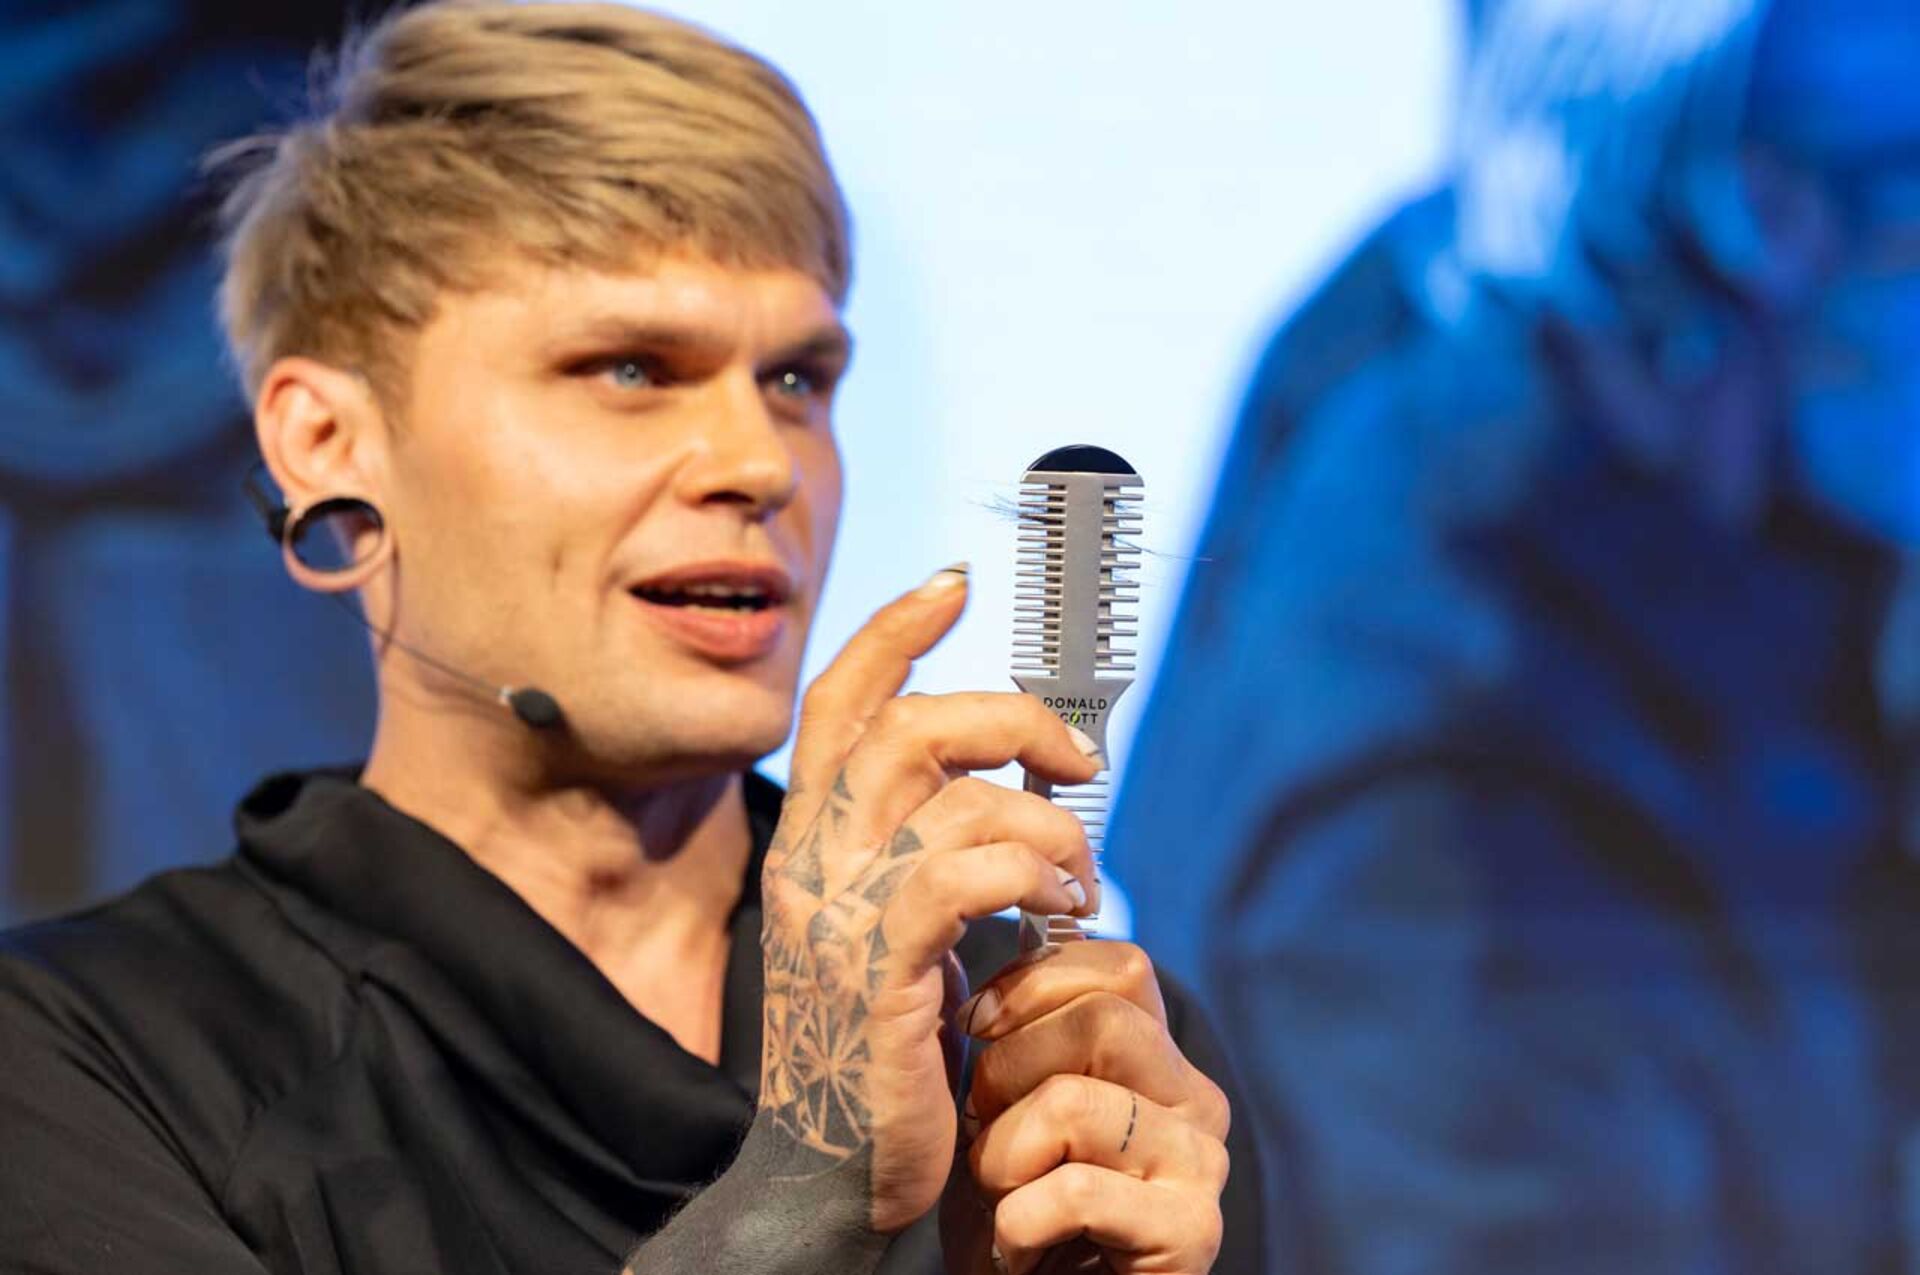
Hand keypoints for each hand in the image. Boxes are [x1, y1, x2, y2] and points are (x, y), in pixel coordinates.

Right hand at [756, 565, 1104, 1232]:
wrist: (830, 1175)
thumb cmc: (879, 1052)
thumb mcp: (886, 931)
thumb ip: (918, 852)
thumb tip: (1006, 787)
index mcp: (808, 841)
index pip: (836, 702)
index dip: (894, 631)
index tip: (955, 586)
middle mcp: (811, 861)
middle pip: (911, 726)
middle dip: (1013, 719)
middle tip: (1075, 763)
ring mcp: (839, 913)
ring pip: (958, 798)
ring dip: (1049, 826)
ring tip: (1079, 879)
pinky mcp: (878, 969)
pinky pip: (965, 872)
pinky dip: (1035, 874)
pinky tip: (1065, 910)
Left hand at [943, 942, 1231, 1274]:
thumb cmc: (1007, 1201)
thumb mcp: (1007, 1096)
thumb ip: (1029, 1020)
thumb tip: (1012, 910)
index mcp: (1159, 1055)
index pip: (1120, 963)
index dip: (1030, 984)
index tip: (975, 1028)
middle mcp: (1197, 1100)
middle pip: (1102, 1021)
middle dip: (1007, 1074)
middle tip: (987, 1135)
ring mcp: (1202, 1166)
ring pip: (1074, 1104)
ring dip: (1001, 1159)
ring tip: (1003, 1199)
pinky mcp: (1191, 1232)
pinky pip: (1072, 1192)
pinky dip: (1016, 1224)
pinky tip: (1018, 1248)